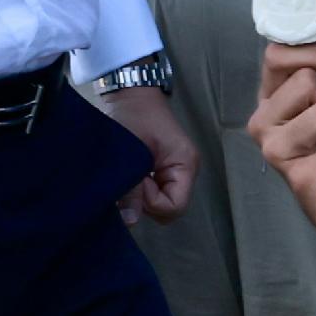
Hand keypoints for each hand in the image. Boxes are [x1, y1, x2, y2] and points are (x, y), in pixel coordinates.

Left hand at [98, 79, 198, 223]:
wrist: (130, 94)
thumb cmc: (133, 116)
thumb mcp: (131, 152)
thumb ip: (131, 188)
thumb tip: (129, 221)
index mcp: (186, 164)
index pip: (174, 206)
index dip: (152, 202)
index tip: (137, 181)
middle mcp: (185, 171)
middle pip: (169, 208)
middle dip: (147, 202)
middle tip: (131, 179)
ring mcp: (175, 171)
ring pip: (161, 203)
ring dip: (142, 196)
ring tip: (130, 174)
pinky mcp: (164, 170)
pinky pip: (156, 192)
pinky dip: (142, 190)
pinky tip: (131, 175)